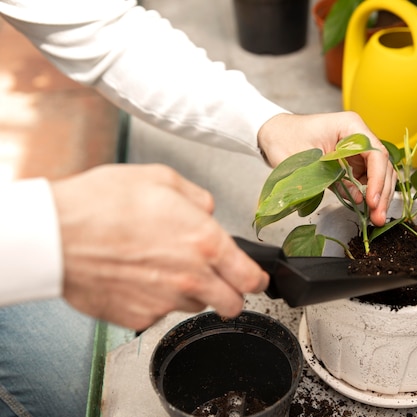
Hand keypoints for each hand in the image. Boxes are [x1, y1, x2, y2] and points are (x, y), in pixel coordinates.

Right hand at [51, 164, 268, 329]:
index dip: (257, 279)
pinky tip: (137, 278)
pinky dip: (155, 301)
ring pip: (195, 307)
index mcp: (204, 242)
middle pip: (232, 304)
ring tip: (162, 269)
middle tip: (220, 282)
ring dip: (190, 293)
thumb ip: (197, 198)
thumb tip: (207, 210)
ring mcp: (165, 301)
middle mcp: (191, 277)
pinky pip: (158, 313)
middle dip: (231, 294)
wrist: (55, 235)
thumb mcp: (161, 179)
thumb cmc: (101, 204)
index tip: (256, 279)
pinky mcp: (138, 317)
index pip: (250, 276)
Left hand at [257, 112, 396, 225]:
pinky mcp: (352, 162)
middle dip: (382, 192)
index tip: (371, 201)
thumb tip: (357, 198)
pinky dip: (369, 195)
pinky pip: (367, 179)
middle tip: (378, 216)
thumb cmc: (284, 138)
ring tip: (376, 218)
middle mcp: (358, 136)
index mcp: (350, 126)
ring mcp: (357, 150)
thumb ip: (331, 178)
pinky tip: (367, 210)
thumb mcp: (305, 161)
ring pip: (379, 174)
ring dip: (379, 196)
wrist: (274, 133)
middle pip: (382, 165)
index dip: (377, 179)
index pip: (375, 153)